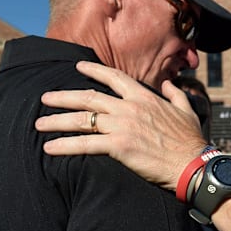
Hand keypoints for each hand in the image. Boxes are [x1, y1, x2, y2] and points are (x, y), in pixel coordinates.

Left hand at [35, 61, 207, 190]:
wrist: (192, 164)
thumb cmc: (191, 140)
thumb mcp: (187, 110)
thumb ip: (175, 94)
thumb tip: (170, 83)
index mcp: (144, 97)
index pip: (114, 77)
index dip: (94, 70)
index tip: (78, 66)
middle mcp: (129, 107)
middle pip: (89, 97)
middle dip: (63, 97)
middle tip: (45, 98)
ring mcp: (122, 126)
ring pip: (82, 119)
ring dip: (57, 120)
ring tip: (39, 123)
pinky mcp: (119, 146)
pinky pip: (85, 144)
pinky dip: (65, 145)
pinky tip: (49, 148)